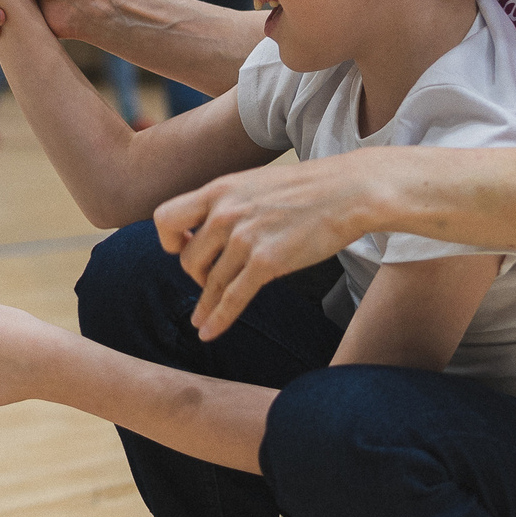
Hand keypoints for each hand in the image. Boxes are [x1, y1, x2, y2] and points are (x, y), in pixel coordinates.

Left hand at [155, 152, 394, 339]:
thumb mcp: (255, 183)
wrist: (349, 190)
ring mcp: (245, 238)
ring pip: (208, 282)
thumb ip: (228, 202)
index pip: (166, 218)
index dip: (169, 240)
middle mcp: (225, 213)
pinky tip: (209, 333)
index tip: (184, 248)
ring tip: (204, 317)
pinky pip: (232, 298)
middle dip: (195, 275)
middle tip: (209, 280)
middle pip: (186, 259)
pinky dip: (218, 319)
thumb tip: (210, 226)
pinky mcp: (268, 262)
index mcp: (219, 190)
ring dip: (206, 302)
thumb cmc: (307, 188)